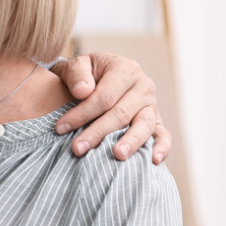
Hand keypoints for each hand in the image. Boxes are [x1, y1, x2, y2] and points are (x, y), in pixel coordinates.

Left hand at [49, 52, 171, 163]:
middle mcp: (143, 86)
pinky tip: (153, 160)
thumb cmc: (85, 74)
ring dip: (131, 141)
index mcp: (124, 69)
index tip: (61, 128)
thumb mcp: (77, 65)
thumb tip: (83, 91)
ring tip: (117, 155)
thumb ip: (76, 74)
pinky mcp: (156, 120)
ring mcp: (151, 105)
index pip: (104, 97)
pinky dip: (162, 147)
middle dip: (98, 132)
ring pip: (144, 124)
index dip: (82, 114)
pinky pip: (163, 134)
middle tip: (78, 148)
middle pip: (121, 113)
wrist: (98, 75)